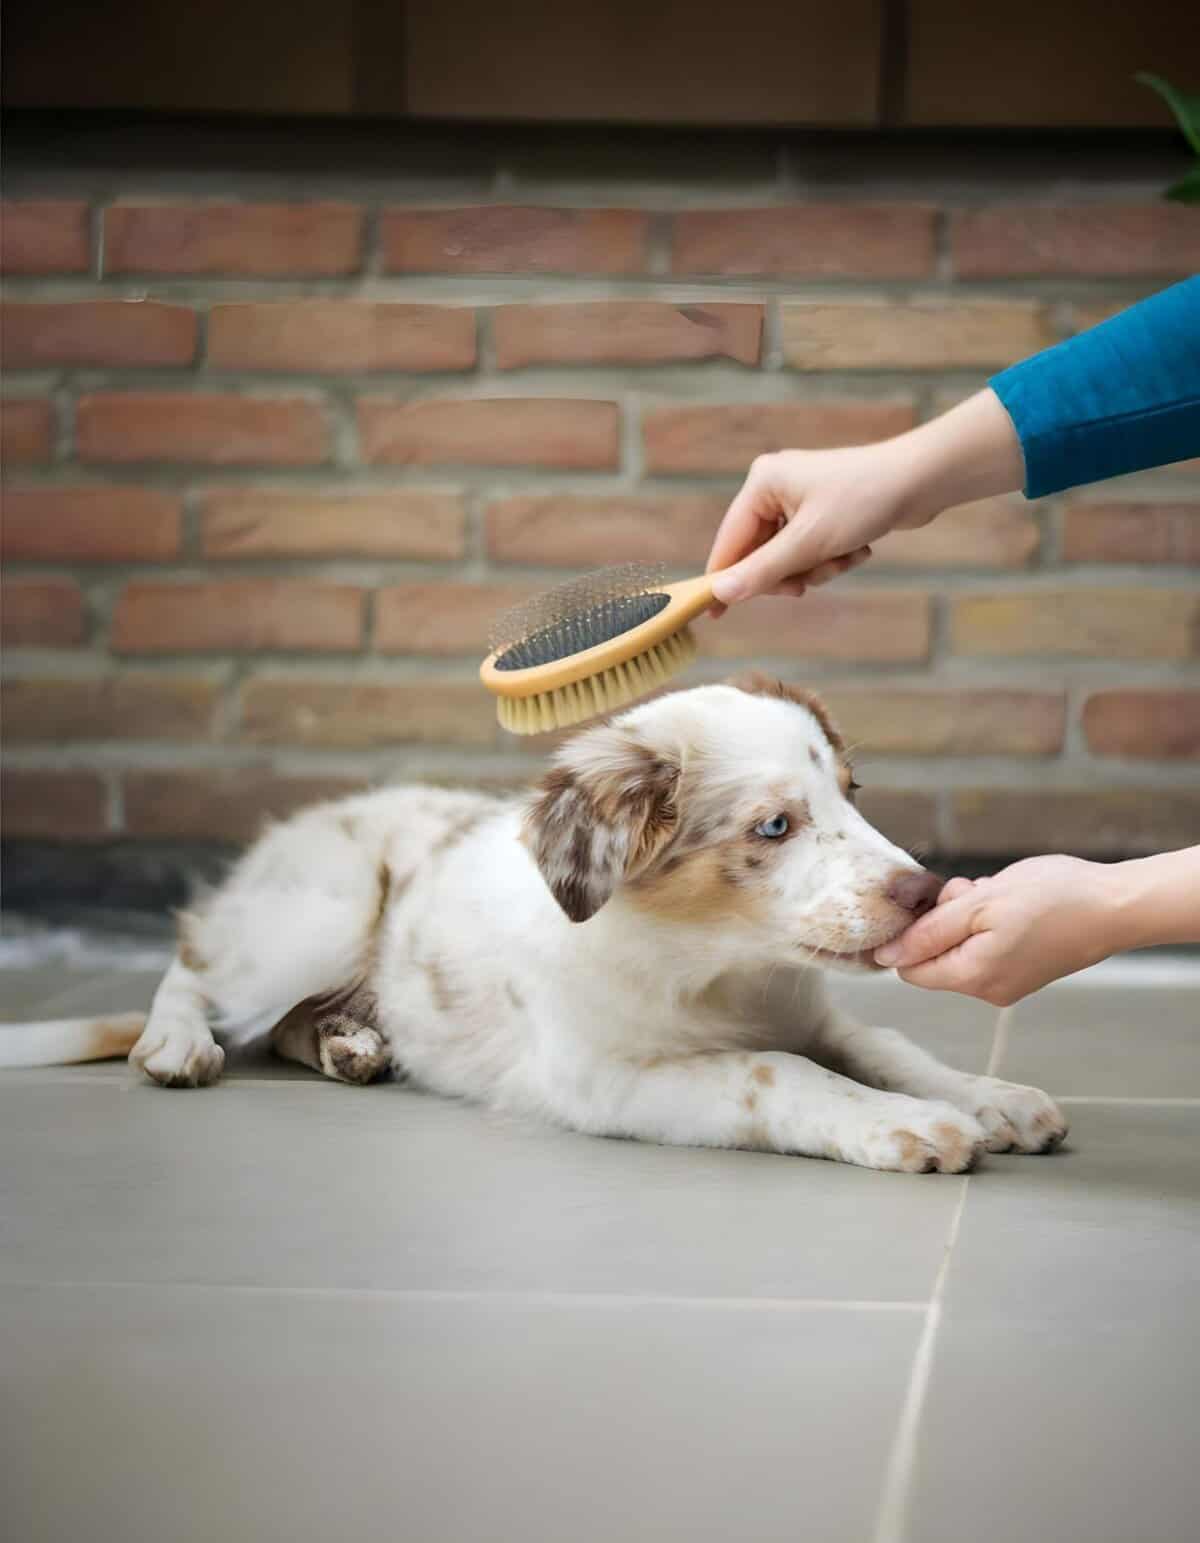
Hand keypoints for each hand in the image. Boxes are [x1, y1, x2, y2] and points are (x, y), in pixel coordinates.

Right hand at [704, 442, 914, 613]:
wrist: (922, 480)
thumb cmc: (863, 500)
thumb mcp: (807, 543)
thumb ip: (761, 571)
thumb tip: (721, 593)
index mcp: (762, 484)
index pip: (729, 541)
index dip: (723, 579)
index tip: (713, 615)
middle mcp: (776, 487)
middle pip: (760, 554)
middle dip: (790, 573)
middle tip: (805, 585)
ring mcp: (800, 499)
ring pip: (789, 558)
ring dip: (817, 568)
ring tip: (844, 558)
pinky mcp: (823, 511)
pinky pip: (811, 551)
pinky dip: (832, 559)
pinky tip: (857, 549)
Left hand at [873, 855, 1125, 1005]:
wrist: (1115, 906)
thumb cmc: (1050, 899)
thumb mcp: (979, 905)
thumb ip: (928, 932)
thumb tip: (884, 957)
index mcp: (971, 978)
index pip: (909, 968)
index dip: (912, 931)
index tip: (938, 901)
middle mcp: (986, 990)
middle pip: (934, 955)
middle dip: (945, 918)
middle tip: (975, 892)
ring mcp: (1006, 983)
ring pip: (960, 946)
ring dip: (968, 914)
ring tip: (998, 895)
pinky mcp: (1022, 971)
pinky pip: (985, 946)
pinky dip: (988, 921)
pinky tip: (1011, 903)